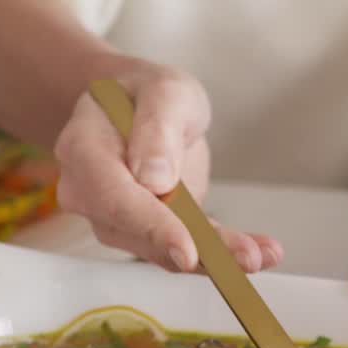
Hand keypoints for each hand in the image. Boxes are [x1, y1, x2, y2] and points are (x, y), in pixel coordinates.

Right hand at [53, 59, 281, 271]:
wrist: (140, 108)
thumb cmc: (146, 93)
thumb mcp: (162, 90)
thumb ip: (156, 129)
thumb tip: (155, 181)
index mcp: (84, 150)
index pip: (115, 198)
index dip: (152, 227)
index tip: (187, 249)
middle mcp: (90, 195)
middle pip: (142, 234)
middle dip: (197, 251)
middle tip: (247, 257)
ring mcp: (116, 220)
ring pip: (167, 249)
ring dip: (219, 256)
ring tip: (264, 254)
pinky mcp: (150, 233)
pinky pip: (187, 247)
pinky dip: (225, 252)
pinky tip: (262, 252)